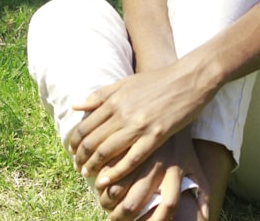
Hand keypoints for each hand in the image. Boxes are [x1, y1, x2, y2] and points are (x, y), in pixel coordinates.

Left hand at [69, 61, 214, 186]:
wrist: (187, 79)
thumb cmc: (156, 80)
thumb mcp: (125, 83)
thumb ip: (100, 96)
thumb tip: (76, 106)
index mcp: (114, 100)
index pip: (85, 126)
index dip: (74, 142)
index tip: (72, 151)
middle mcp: (123, 113)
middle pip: (93, 141)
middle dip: (80, 157)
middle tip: (77, 166)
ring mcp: (139, 126)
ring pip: (107, 151)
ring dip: (93, 166)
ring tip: (86, 174)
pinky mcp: (156, 136)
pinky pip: (132, 159)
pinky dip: (116, 172)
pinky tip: (106, 180)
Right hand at [98, 132, 210, 220]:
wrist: (175, 96)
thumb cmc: (182, 140)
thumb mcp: (194, 164)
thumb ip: (202, 191)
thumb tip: (206, 215)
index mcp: (176, 170)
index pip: (169, 205)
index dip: (157, 220)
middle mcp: (158, 163)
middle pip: (134, 203)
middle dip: (120, 215)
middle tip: (112, 217)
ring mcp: (139, 151)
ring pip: (116, 185)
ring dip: (105, 198)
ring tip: (101, 200)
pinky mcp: (126, 134)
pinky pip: (108, 162)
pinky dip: (100, 173)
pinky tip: (95, 178)